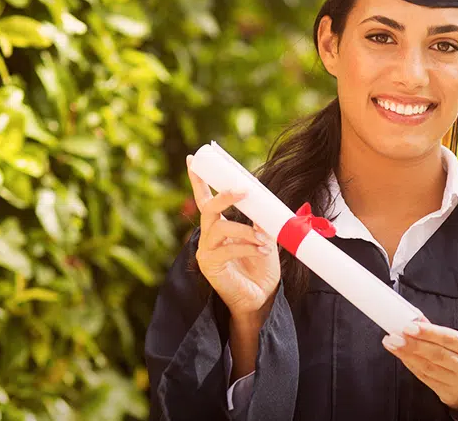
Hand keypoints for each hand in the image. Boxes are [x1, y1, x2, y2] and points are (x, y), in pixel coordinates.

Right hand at [186, 155, 280, 319]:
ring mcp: (206, 251)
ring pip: (220, 228)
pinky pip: (227, 249)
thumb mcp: (264, 236)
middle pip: (208, 208)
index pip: (205, 198)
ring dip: (245, 230)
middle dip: (224, 196)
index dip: (198, 178)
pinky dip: (247, 247)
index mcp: (218, 225)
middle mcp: (208, 236)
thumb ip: (258, 218)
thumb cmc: (260, 267)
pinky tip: (261, 250)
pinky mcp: (209, 266)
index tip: (193, 158)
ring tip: (264, 239)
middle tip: (243, 190)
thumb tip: (261, 197)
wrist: (261, 298)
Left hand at [382, 319, 457, 417]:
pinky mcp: (449, 395)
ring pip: (429, 368)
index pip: (451, 339)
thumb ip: (441, 332)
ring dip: (407, 355)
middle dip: (413, 344)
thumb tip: (415, 319)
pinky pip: (426, 379)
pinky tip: (401, 357)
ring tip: (391, 343)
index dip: (429, 333)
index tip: (408, 326)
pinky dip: (411, 366)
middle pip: (438, 355)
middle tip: (394, 336)